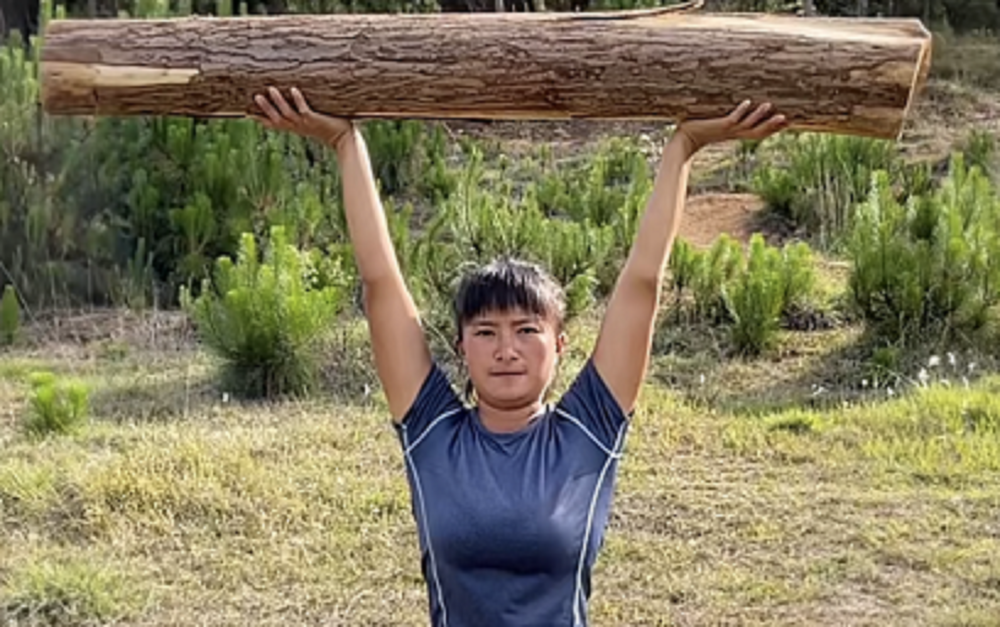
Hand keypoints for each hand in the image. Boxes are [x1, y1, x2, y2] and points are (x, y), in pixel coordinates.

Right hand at [251, 86, 354, 149]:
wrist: (343, 139)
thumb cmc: (328, 128)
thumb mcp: (311, 121)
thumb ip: (302, 112)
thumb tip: (294, 95)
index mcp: (294, 128)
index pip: (273, 124)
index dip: (260, 118)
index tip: (247, 111)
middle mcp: (297, 126)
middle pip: (276, 119)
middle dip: (265, 108)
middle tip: (255, 96)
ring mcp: (305, 123)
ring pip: (287, 114)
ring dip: (278, 102)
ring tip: (271, 89)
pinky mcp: (315, 119)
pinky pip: (304, 109)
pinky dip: (298, 100)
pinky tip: (293, 90)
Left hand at [672, 100, 787, 157]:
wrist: (684, 140)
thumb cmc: (700, 131)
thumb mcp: (716, 124)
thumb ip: (725, 118)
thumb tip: (734, 107)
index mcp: (736, 134)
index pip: (758, 132)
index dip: (772, 129)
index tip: (787, 122)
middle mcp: (734, 133)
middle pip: (757, 131)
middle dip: (771, 125)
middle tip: (786, 118)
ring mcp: (727, 130)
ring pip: (747, 124)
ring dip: (758, 115)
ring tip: (769, 105)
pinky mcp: (719, 126)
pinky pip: (732, 118)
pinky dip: (740, 111)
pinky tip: (747, 102)